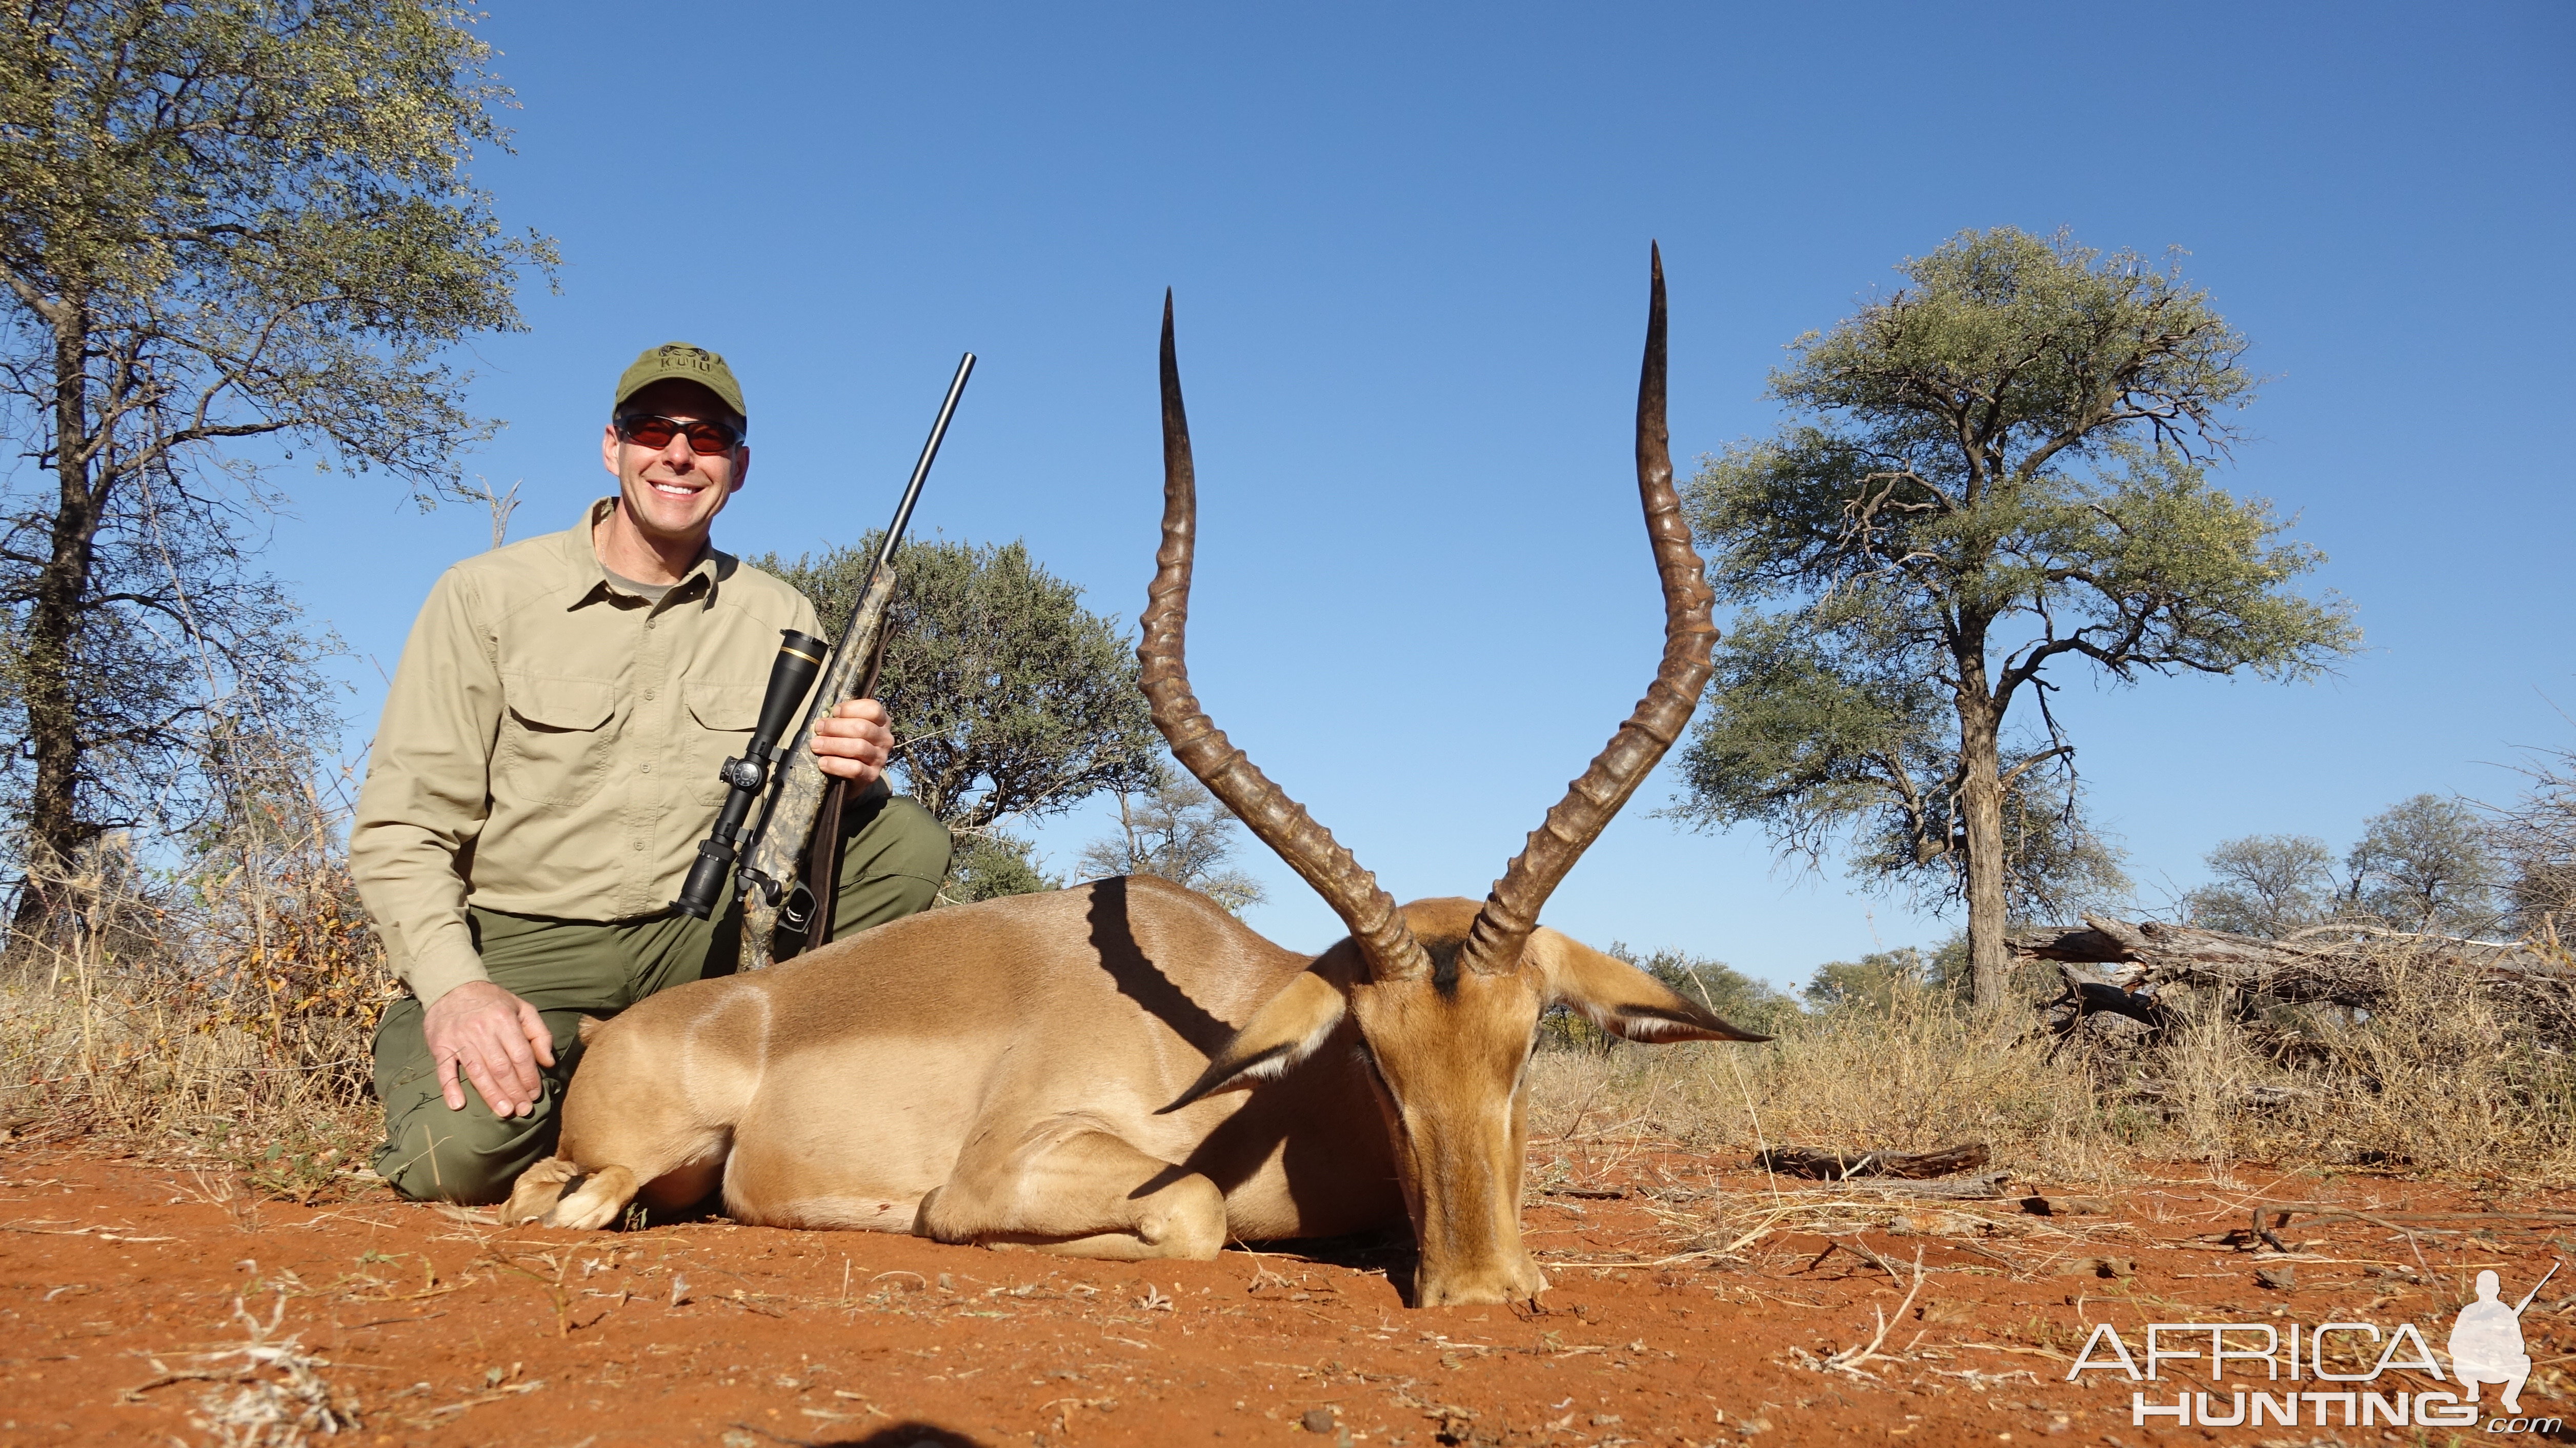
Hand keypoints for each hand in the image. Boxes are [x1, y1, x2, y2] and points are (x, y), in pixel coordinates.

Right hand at [421, 980, 555, 1117]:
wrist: (452, 987)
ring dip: (491, 1095)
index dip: (529, 1078)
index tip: (535, 1095)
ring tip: (504, 1112)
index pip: (521, 1056)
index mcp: (504, 1020)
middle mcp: (482, 1030)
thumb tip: (549, 1062)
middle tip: (523, 1110)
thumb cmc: (492, 1001)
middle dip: (514, 1091)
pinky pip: (444, 1070)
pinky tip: (457, 1105)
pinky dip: (450, 1088)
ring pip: (477, 1072)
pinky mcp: (440, 1046)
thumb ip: (539, 1033)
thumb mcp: (522, 1008)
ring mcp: (459, 1039)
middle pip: (501, 1068)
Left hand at [809, 696, 891, 784]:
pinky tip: (823, 762)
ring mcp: (880, 758)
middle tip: (818, 728)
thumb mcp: (849, 729)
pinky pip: (855, 768)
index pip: (874, 709)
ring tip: (816, 745)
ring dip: (833, 744)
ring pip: (858, 747)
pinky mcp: (872, 776)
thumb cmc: (848, 746)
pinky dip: (836, 764)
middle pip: (863, 728)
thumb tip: (824, 719)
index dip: (852, 708)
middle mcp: (885, 739)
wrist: (852, 776)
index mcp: (882, 723)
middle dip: (836, 727)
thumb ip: (842, 720)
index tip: (834, 712)